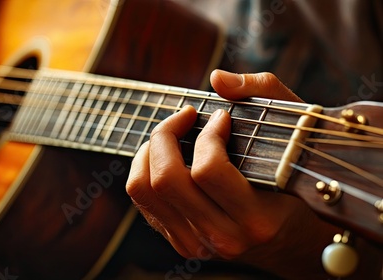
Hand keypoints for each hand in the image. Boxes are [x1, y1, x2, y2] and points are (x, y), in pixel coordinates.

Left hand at [126, 70, 341, 278]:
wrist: (296, 241)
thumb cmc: (296, 182)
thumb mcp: (297, 133)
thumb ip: (264, 94)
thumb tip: (217, 78)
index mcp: (257, 219)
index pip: (208, 170)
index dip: (208, 133)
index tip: (220, 116)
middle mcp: (223, 238)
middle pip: (166, 179)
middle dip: (165, 135)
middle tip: (184, 116)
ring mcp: (198, 245)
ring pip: (144, 190)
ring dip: (149, 151)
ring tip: (170, 135)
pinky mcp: (181, 244)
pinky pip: (142, 201)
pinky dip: (144, 169)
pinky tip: (165, 156)